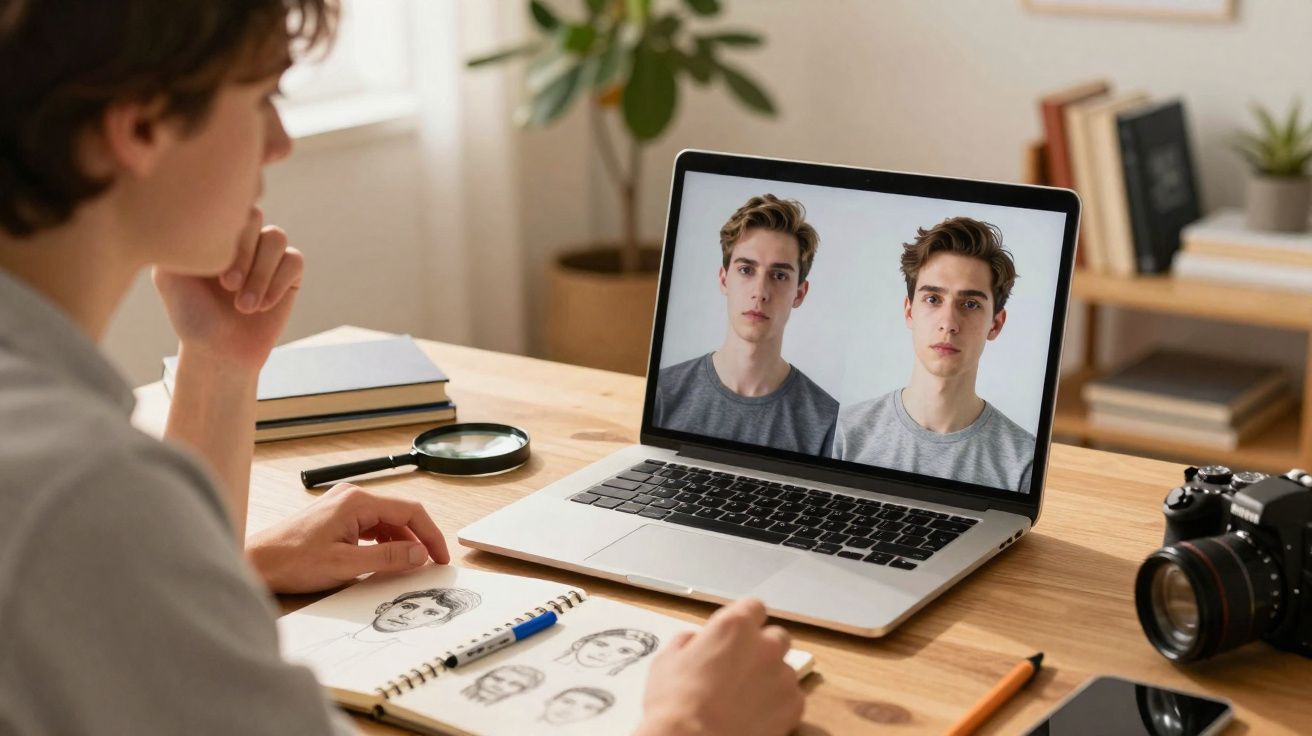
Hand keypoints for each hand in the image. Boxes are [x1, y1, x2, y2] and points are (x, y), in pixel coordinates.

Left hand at [154, 206, 302, 371]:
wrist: (218, 351)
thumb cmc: (191, 314)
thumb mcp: (169, 275)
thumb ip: (178, 240)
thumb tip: (189, 209)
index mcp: (214, 231)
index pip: (225, 206)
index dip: (223, 236)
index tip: (210, 272)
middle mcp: (242, 237)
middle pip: (254, 217)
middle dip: (242, 254)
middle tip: (228, 286)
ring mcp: (267, 254)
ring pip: (275, 238)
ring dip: (260, 274)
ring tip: (244, 306)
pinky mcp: (290, 273)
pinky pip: (294, 261)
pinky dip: (278, 284)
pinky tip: (262, 307)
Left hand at [246, 484, 450, 593]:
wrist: (256, 561)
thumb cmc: (292, 561)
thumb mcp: (346, 565)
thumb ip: (387, 558)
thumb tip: (419, 554)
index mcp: (357, 501)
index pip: (410, 511)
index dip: (431, 535)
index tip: (441, 557)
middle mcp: (352, 496)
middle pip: (400, 514)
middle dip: (418, 539)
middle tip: (431, 564)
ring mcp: (343, 505)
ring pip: (386, 521)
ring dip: (401, 542)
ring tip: (410, 566)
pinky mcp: (336, 517)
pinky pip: (371, 526)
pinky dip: (384, 542)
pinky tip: (385, 560)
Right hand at [635, 598, 803, 735]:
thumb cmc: (675, 704)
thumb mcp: (667, 660)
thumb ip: (688, 642)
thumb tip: (694, 641)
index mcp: (734, 626)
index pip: (753, 607)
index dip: (745, 620)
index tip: (736, 634)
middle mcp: (765, 645)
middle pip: (776, 636)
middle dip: (762, 648)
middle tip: (741, 668)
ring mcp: (783, 676)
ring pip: (785, 669)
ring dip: (770, 677)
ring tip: (746, 699)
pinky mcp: (794, 706)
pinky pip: (793, 697)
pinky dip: (779, 704)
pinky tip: (756, 716)